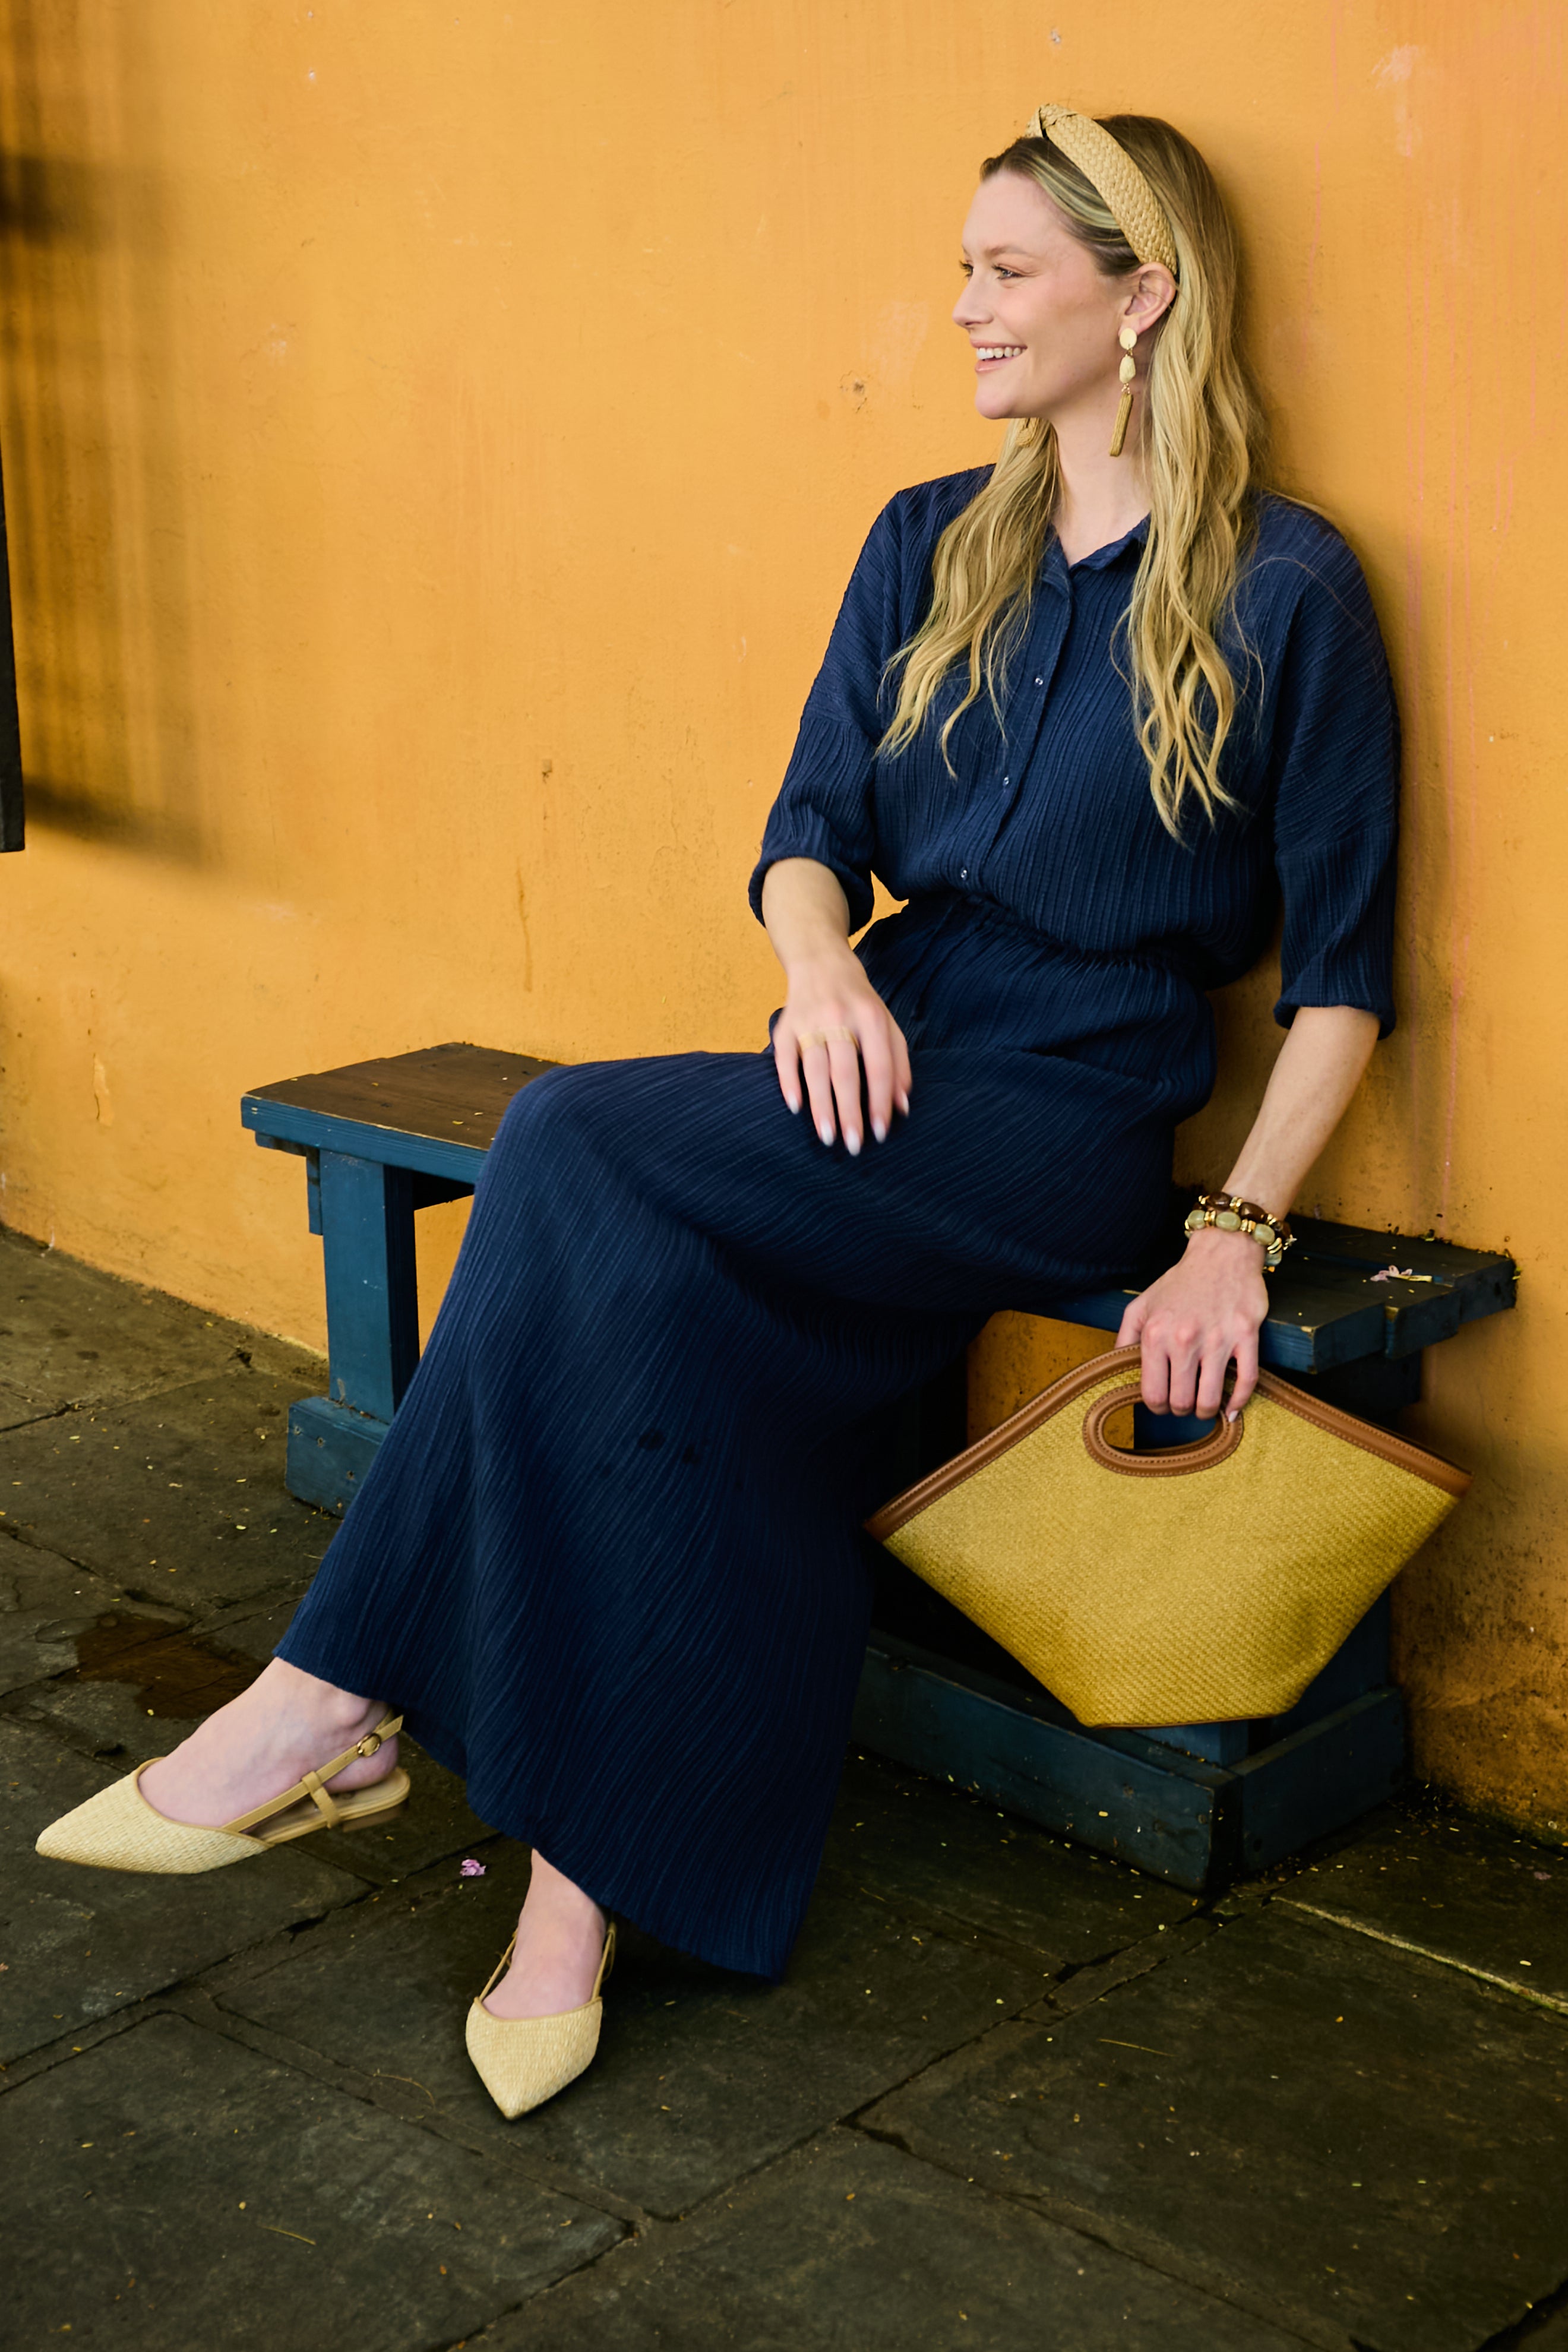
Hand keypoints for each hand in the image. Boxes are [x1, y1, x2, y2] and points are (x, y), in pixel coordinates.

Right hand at [772, 949, 911, 1153]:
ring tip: (827, 1136)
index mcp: (871, 1018)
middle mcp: (840, 1018)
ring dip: (821, 1106)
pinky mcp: (785, 1024)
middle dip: (850, 1112)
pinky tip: (796, 1108)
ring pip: (815, 1070)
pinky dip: (789, 1083)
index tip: (880, 1132)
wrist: (821, 961)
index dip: (880, 1101)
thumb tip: (901, 1107)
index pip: (879, 1067)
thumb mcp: (886, 1024)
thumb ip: (898, 1062)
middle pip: (846, 1073)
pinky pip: (784, 1057)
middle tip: (852, 1146)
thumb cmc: (859, 1002)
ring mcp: (810, 1021)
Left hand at [1115, 1226, 1270, 1420]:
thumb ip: (1124, 1339)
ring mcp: (1218, 1339)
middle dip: (1181, 1411)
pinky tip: (1231, 1409)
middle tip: (1184, 1404)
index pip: (1152, 1394)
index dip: (1156, 1408)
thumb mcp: (1140, 1306)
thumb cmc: (1180, 1283)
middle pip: (1181, 1402)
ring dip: (1206, 1411)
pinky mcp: (1246, 1336)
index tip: (1163, 1405)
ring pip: (1210, 1399)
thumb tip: (1117, 1370)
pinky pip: (1245, 1381)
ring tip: (1204, 1407)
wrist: (1221, 1254)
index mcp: (1156, 1334)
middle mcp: (1185, 1339)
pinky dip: (1238, 1402)